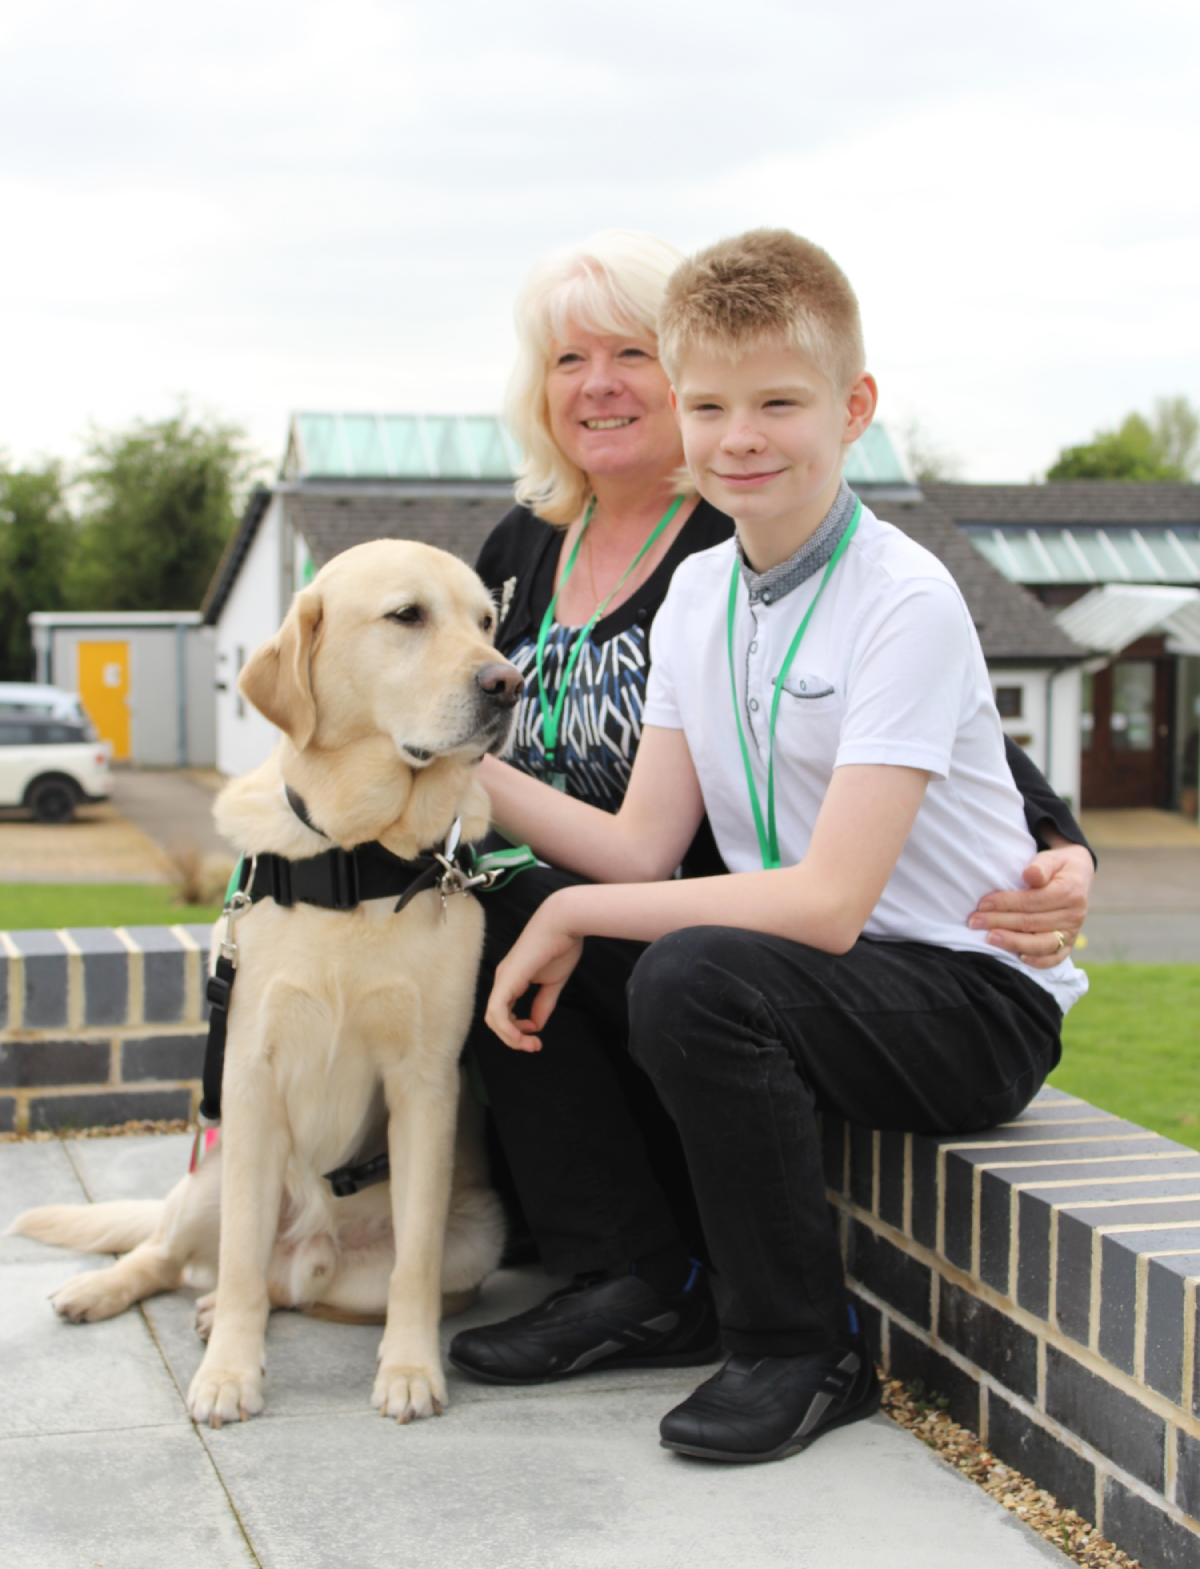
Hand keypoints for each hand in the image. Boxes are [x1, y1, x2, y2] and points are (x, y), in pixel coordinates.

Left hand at [485, 895, 583, 1051]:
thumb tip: (536, 1025)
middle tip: (534, 1046)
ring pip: (493, 1019)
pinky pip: (498, 1012)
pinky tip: (524, 1035)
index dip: (517, 1030)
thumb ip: (543, 1004)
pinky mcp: (508, 980)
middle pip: (495, 1020)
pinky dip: (508, 1029)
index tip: (536, 1036)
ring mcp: (503, 980)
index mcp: (512, 980)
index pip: (504, 1013)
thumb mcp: (552, 982)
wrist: (563, 922)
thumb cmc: (560, 945)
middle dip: (513, 1039)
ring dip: (511, 1038)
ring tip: (530, 1044)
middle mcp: (503, 980)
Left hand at [968, 841, 1093, 968]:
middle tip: (974, 921)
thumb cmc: (1058, 866)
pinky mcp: (1069, 943)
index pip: (1032, 901)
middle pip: (1031, 922)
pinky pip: (1055, 957)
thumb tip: (1030, 874)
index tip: (983, 903)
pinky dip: (1039, 961)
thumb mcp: (1052, 858)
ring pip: (1041, 943)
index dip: (1005, 903)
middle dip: (999, 922)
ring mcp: (1072, 931)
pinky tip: (1019, 958)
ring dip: (1013, 942)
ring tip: (990, 938)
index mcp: (1069, 892)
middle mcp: (1073, 915)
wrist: (1079, 875)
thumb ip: (1041, 866)